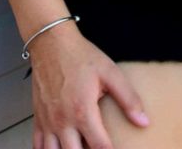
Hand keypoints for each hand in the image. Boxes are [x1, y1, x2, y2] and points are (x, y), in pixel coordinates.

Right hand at [30, 27, 150, 148]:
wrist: (51, 42)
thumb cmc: (80, 56)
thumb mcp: (110, 73)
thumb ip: (128, 98)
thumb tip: (143, 122)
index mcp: (82, 112)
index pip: (100, 148)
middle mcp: (62, 121)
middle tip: (98, 148)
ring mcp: (48, 121)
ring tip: (80, 147)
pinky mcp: (38, 117)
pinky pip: (38, 145)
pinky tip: (58, 148)